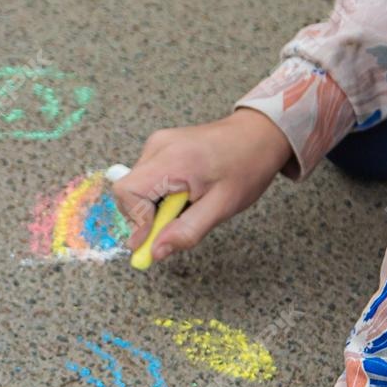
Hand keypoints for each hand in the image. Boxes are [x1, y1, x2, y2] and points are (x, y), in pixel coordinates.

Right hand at [112, 110, 292, 263]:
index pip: (127, 192)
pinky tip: (185, 194)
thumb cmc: (246, 167)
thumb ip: (187, 231)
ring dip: (155, 206)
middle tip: (175, 226)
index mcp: (172, 160)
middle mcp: (158, 147)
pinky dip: (160, 194)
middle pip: (128, 191)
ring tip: (187, 205)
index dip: (135, 221)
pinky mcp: (160, 145)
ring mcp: (158, 143)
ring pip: (137, 186)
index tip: (153, 241)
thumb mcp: (222, 207)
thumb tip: (156, 252)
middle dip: (146, 216)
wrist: (258, 135)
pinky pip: (147, 177)